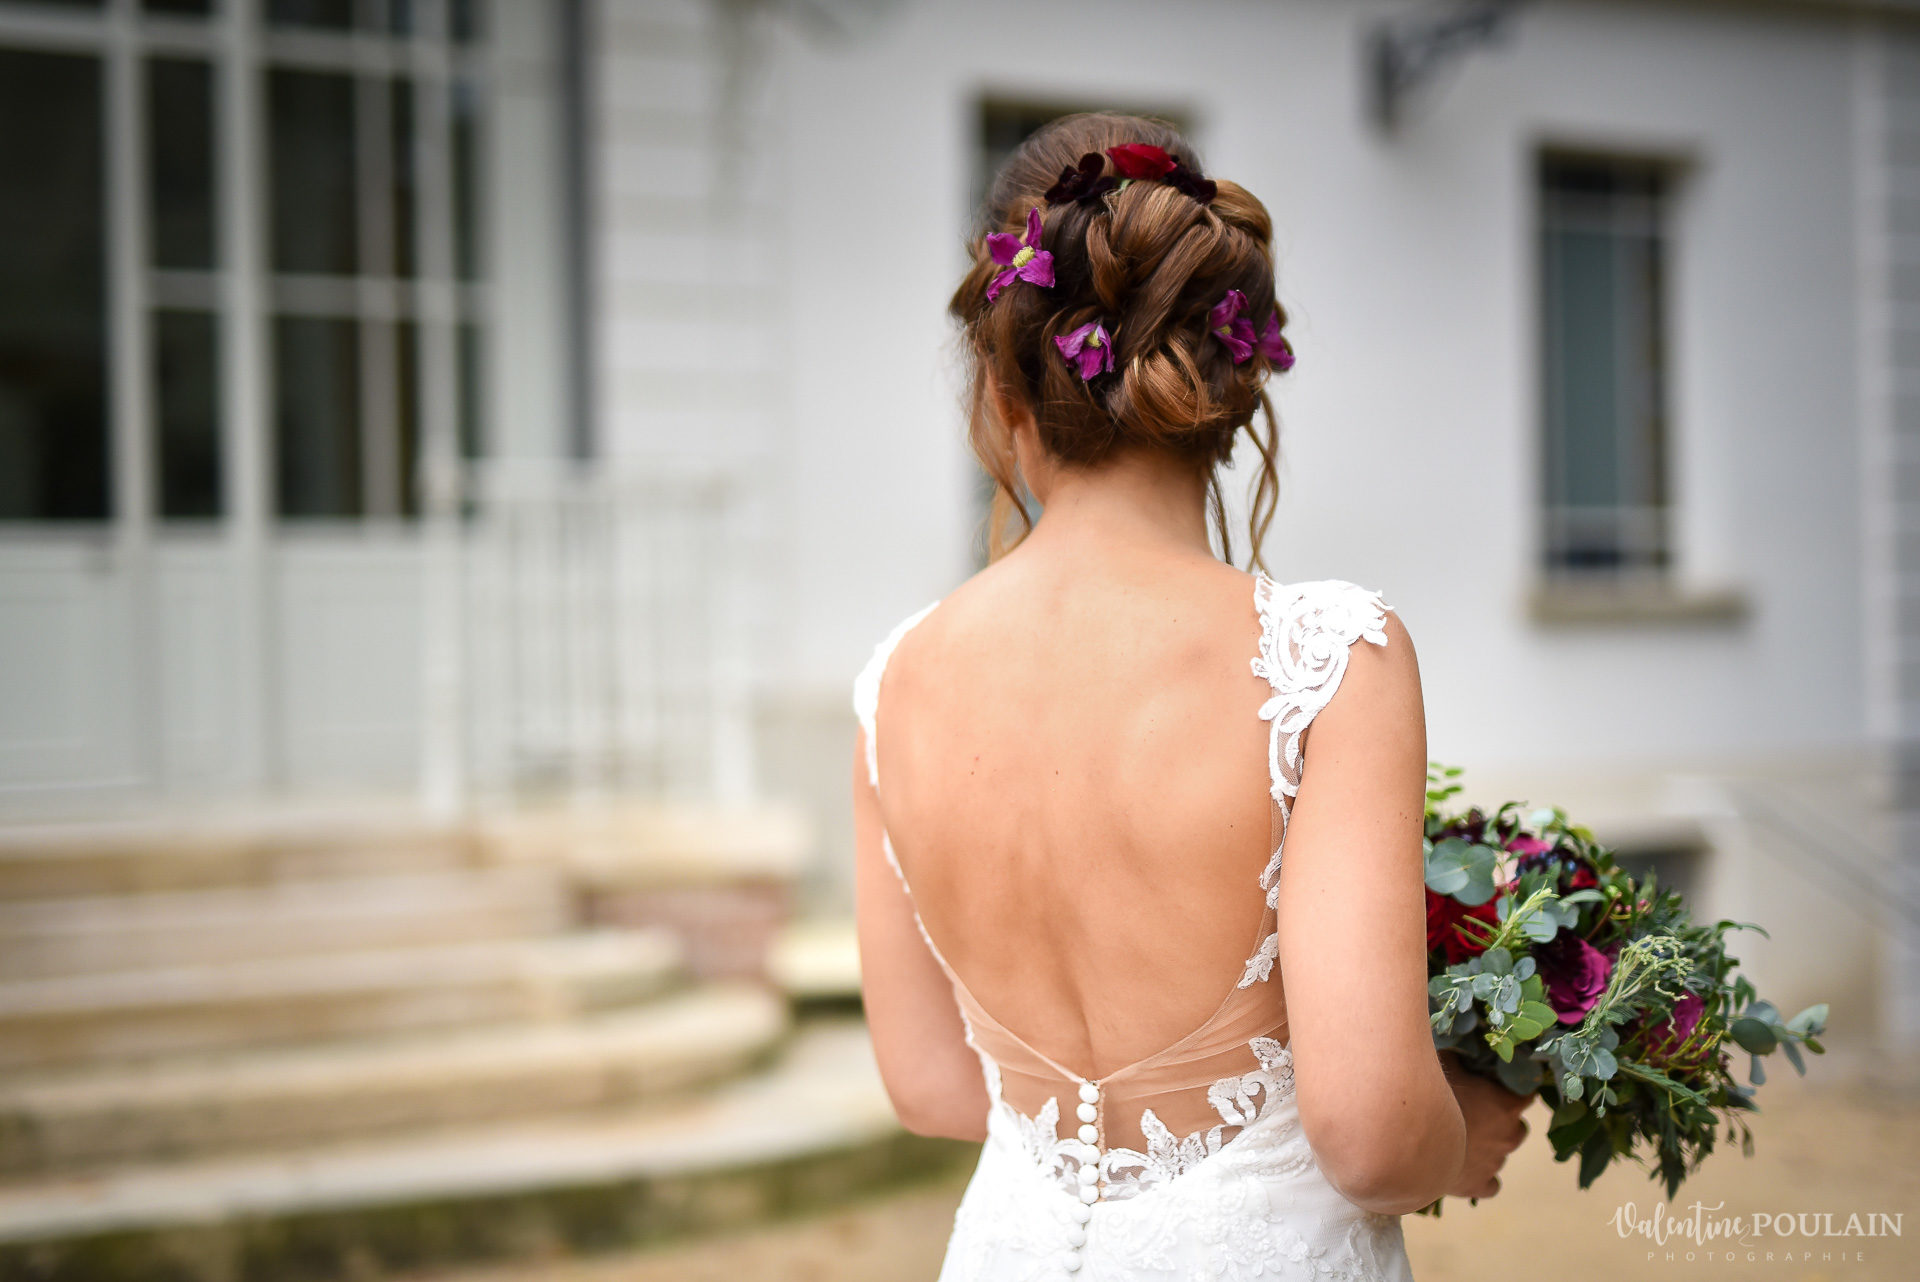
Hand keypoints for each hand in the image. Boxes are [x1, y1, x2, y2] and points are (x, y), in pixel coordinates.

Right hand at [1441, 1054, 1532, 1199]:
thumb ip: (1461, 1056)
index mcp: (1506, 1105)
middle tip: (1476, 1110)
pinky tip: (1464, 1165)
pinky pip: (1490, 1184)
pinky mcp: (1479, 1185)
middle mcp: (1508, 1136)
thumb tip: (1466, 1042)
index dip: (1513, 1087)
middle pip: (1518, 1127)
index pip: (1526, 1093)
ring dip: (1489, 1146)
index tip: (1498, 1083)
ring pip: (1502, 1154)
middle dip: (1502, 1120)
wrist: (1409, 1140)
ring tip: (1463, 1137)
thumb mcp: (1444, 1062)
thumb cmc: (1430, 1096)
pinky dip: (1481, 1176)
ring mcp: (1495, 1163)